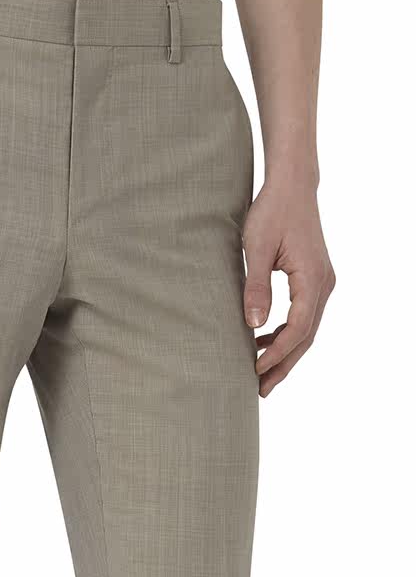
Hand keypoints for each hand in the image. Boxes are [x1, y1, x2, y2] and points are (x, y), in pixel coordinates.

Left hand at [243, 178, 334, 397]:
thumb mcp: (256, 248)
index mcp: (313, 280)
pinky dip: (285, 332)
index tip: (255, 371)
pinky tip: (261, 340)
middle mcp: (324, 284)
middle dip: (283, 365)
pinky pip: (303, 315)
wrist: (292, 186)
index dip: (276, 354)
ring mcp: (322, 282)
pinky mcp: (313, 278)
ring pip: (306, 328)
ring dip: (284, 351)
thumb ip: (255, 287)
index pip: (298, 329)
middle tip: (260, 390)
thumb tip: (253, 324)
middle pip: (306, 336)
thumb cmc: (272, 212)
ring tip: (259, 372)